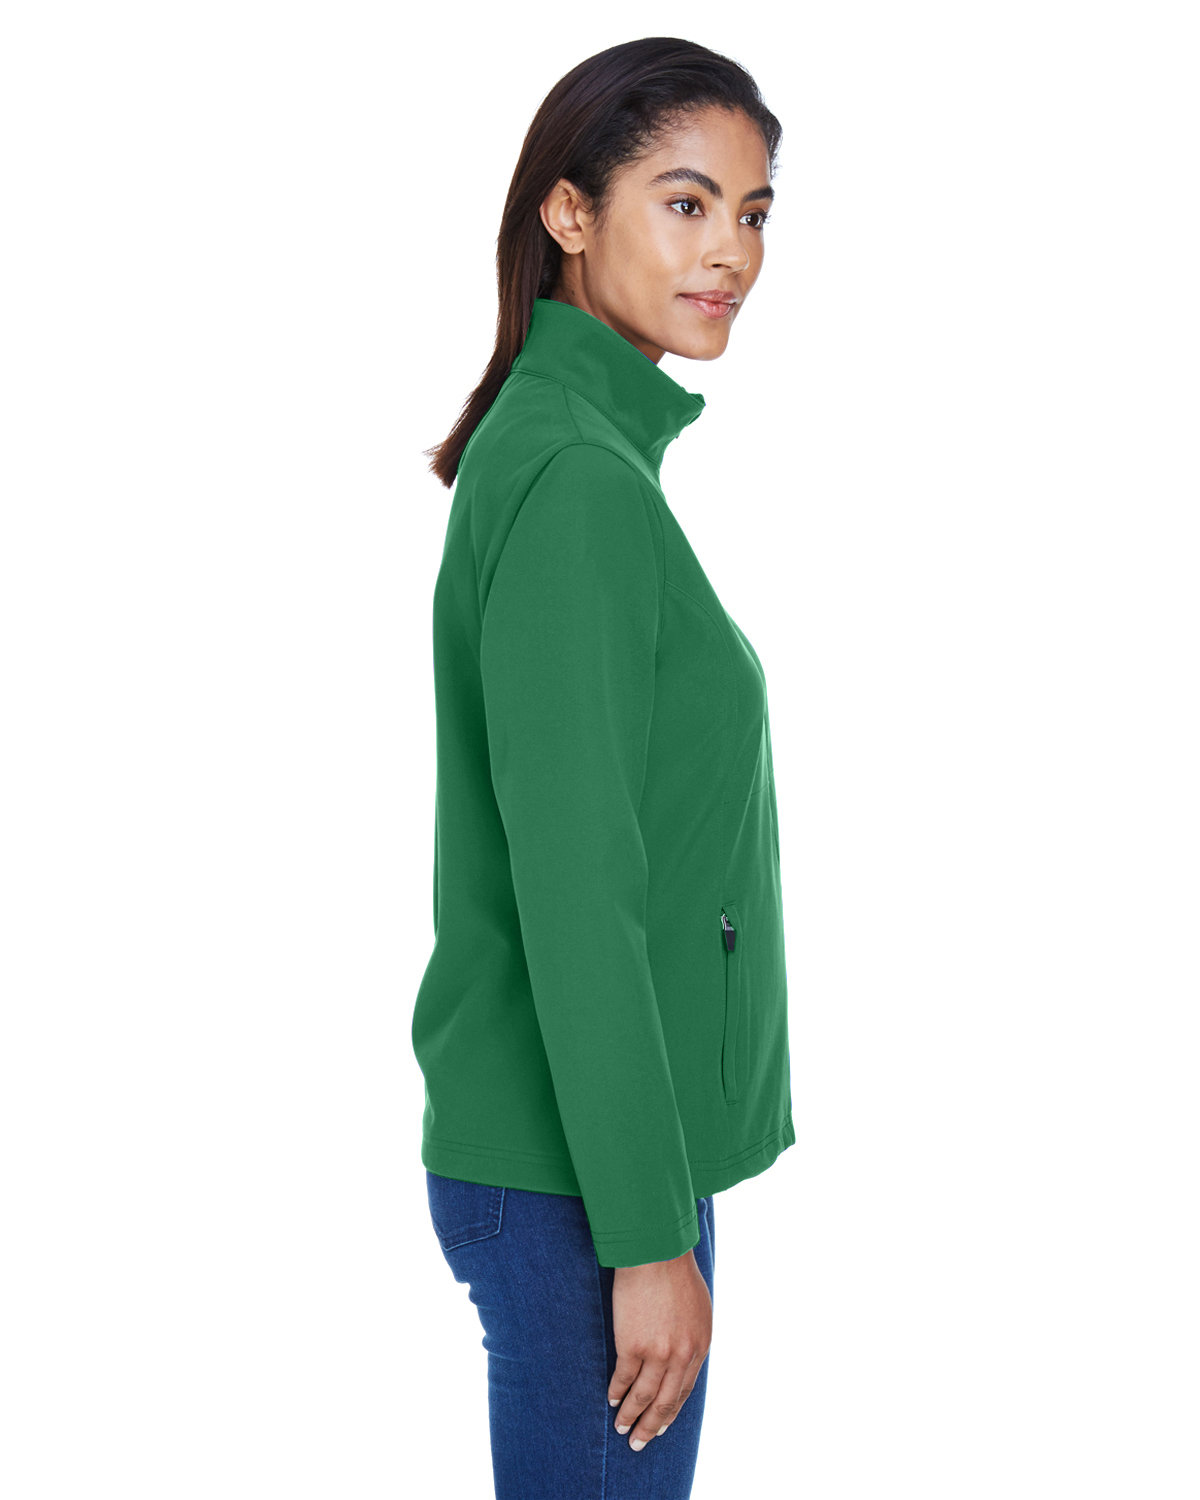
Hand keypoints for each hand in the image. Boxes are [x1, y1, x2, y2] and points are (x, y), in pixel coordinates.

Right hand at [607, 1247, 711, 1449]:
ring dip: (632, 1416)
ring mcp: (658, 1354)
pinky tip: (612, 1400)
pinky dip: (617, 1392)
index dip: (671, 1410)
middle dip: (651, 1425)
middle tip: (639, 1442)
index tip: (660, 1424)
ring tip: (622, 1429)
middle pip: (666, 1402)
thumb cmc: (676, 1272)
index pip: (685, 1389)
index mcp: (700, 1346)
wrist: (656, 1253)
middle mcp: (682, 1356)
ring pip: (644, 1397)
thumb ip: (691, 1335)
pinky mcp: (633, 1346)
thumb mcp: (698, 1308)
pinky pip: (624, 1378)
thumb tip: (683, 1355)